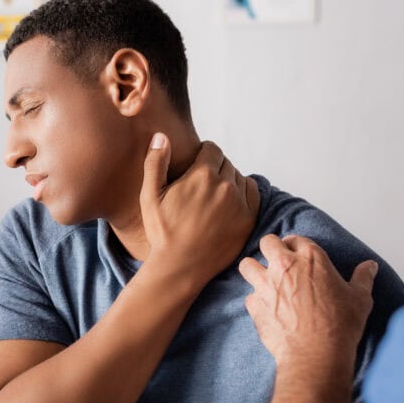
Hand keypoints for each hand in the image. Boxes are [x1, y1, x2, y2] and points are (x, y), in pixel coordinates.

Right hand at [140, 133, 259, 290]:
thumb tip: (161, 136)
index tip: (196, 165)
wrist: (180, 266)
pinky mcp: (248, 219)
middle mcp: (225, 185)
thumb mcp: (150, 195)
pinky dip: (243, 193)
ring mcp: (240, 203)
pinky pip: (253, 193)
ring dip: (229, 180)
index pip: (212, 148)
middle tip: (201, 184)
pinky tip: (229, 202)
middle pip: (226, 162)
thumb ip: (156, 162)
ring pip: (239, 177)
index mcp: (202, 174)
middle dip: (215, 168)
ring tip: (213, 195)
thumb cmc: (162, 231)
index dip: (203, 154)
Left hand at [239, 235, 375, 371]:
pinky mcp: (254, 305)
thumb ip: (363, 278)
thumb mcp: (360, 298)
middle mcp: (284, 266)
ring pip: (247, 265)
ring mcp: (265, 284)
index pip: (295, 239)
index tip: (298, 256)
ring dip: (255, 270)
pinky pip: (249, 296)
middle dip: (272, 250)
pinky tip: (268, 309)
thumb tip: (370, 266)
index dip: (296, 246)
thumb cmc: (340, 325)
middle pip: (267, 242)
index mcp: (311, 258)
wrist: (316, 354)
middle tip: (279, 263)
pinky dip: (256, 301)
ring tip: (265, 281)